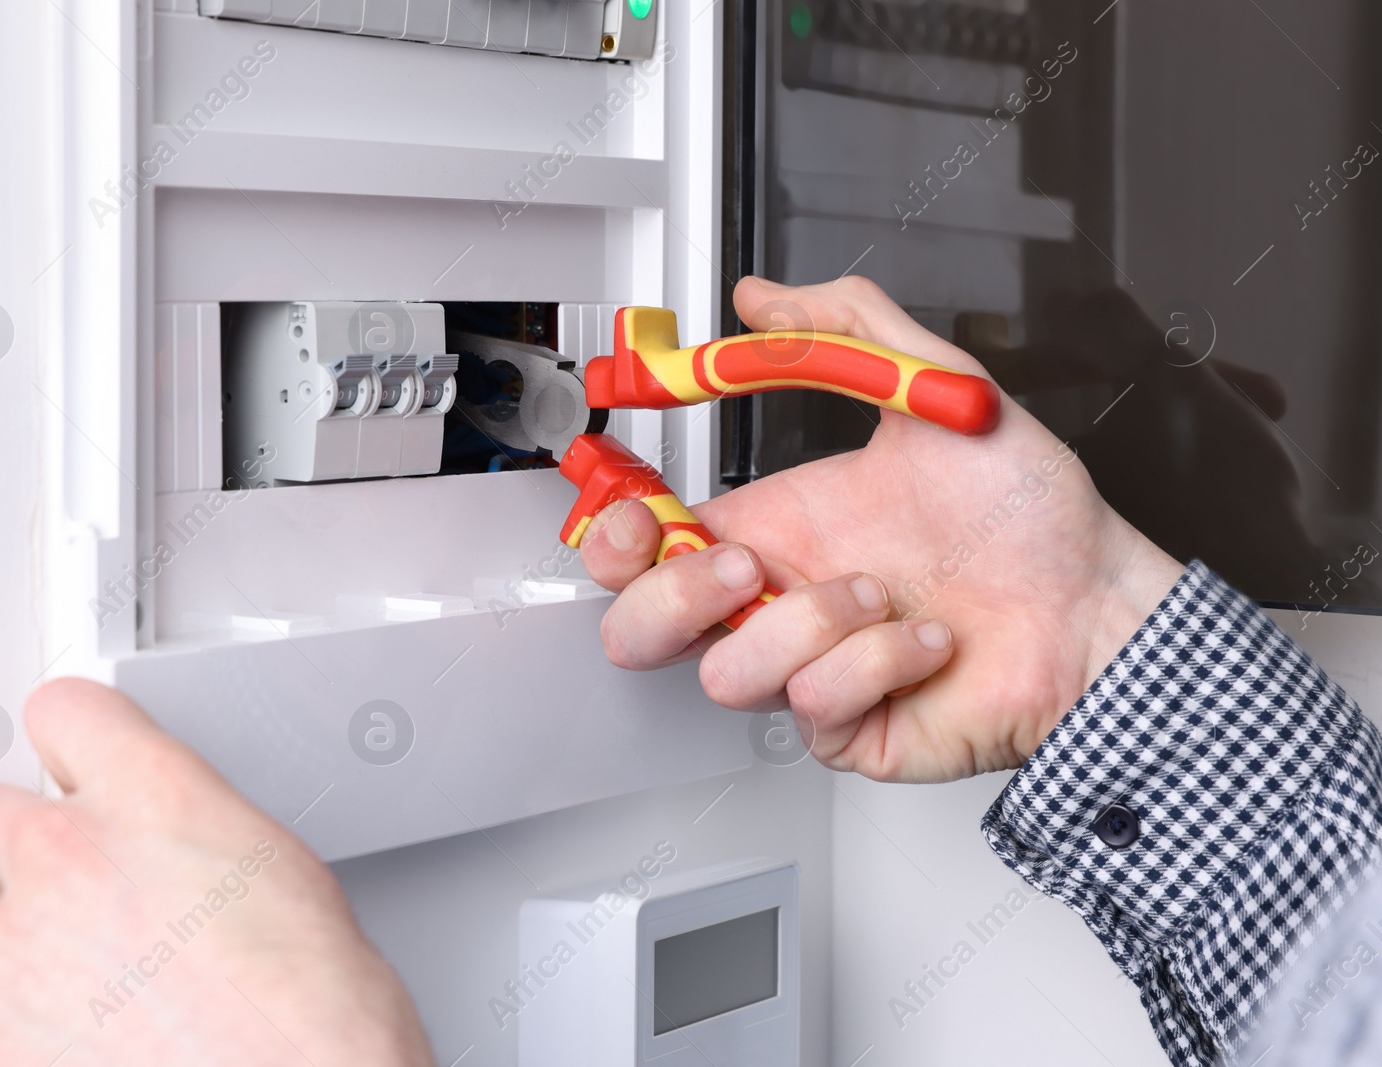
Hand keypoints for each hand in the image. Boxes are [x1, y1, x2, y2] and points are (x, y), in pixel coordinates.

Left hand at [0, 678, 430, 1066]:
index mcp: (151, 795)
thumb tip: (169, 847)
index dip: (75, 747)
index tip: (74, 767)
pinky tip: (86, 1053)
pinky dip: (9, 1044)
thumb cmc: (310, 1011)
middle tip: (94, 911)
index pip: (65, 711)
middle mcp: (63, 854)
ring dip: (30, 965)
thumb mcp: (278, 869)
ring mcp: (3, 951)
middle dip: (30, 856)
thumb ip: (191, 831)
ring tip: (116, 1011)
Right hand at [581, 276, 1183, 782]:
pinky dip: (879, 658)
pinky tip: (926, 636)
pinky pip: (814, 703)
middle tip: (747, 563)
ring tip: (882, 589)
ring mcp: (809, 672)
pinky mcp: (850, 729)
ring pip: (726, 675)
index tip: (633, 507)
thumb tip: (760, 298)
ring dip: (811, 619)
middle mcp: (780, 604)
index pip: (646, 546)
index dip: (613, 533)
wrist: (1100, 603)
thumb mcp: (935, 387)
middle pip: (639, 632)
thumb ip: (844, 328)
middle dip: (676, 591)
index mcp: (776, 529)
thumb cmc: (1028, 515)